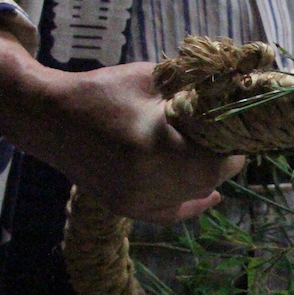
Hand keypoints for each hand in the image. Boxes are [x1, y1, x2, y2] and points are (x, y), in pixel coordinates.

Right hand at [0, 21, 242, 223]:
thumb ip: (195, 90)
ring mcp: (134, 201)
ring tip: (218, 158)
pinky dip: (190, 202)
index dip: (236, 148)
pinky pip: (169, 213)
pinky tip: (210, 195)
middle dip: (224, 162)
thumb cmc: (103, 91)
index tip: (244, 131)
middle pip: (207, 181)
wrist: (49, 118)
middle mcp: (146, 183)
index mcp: (155, 147)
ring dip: (209, 179)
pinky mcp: (125, 208)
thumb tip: (238, 89)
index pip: (216, 161)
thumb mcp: (153, 81)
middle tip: (234, 141)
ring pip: (191, 196)